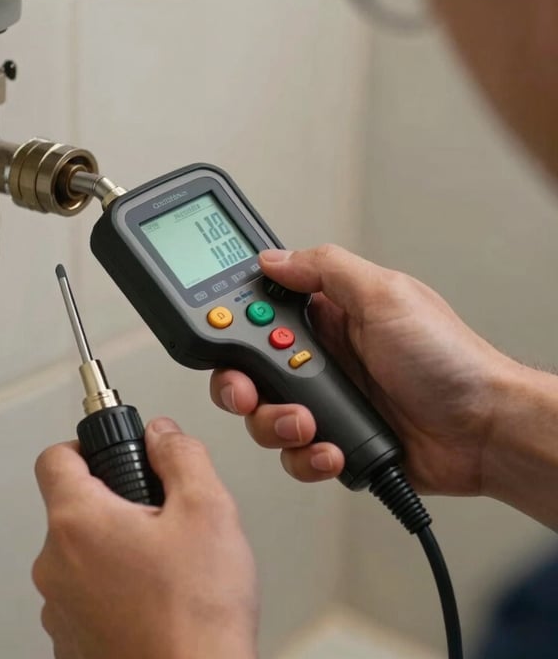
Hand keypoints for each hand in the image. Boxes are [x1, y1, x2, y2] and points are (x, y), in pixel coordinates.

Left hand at [32, 418, 257, 658]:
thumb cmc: (196, 618)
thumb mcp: (208, 510)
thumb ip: (181, 456)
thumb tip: (162, 434)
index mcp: (78, 522)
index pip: (55, 457)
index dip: (85, 445)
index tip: (110, 452)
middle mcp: (56, 566)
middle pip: (74, 508)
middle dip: (115, 504)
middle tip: (160, 518)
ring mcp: (59, 610)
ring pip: (82, 555)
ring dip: (116, 550)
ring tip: (165, 567)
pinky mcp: (71, 643)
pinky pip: (86, 596)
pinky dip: (113, 590)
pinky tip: (155, 601)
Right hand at [210, 245, 519, 496]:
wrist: (485, 432)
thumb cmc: (449, 360)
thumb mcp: (386, 296)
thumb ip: (325, 268)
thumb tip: (272, 257)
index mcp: (327, 316)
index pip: (258, 313)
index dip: (235, 327)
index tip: (230, 341)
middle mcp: (320, 357)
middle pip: (247, 370)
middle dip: (242, 386)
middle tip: (253, 392)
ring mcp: (325, 402)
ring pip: (263, 416)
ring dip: (275, 424)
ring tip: (309, 423)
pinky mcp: (334, 441)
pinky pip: (294, 454)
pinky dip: (305, 458)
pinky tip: (332, 450)